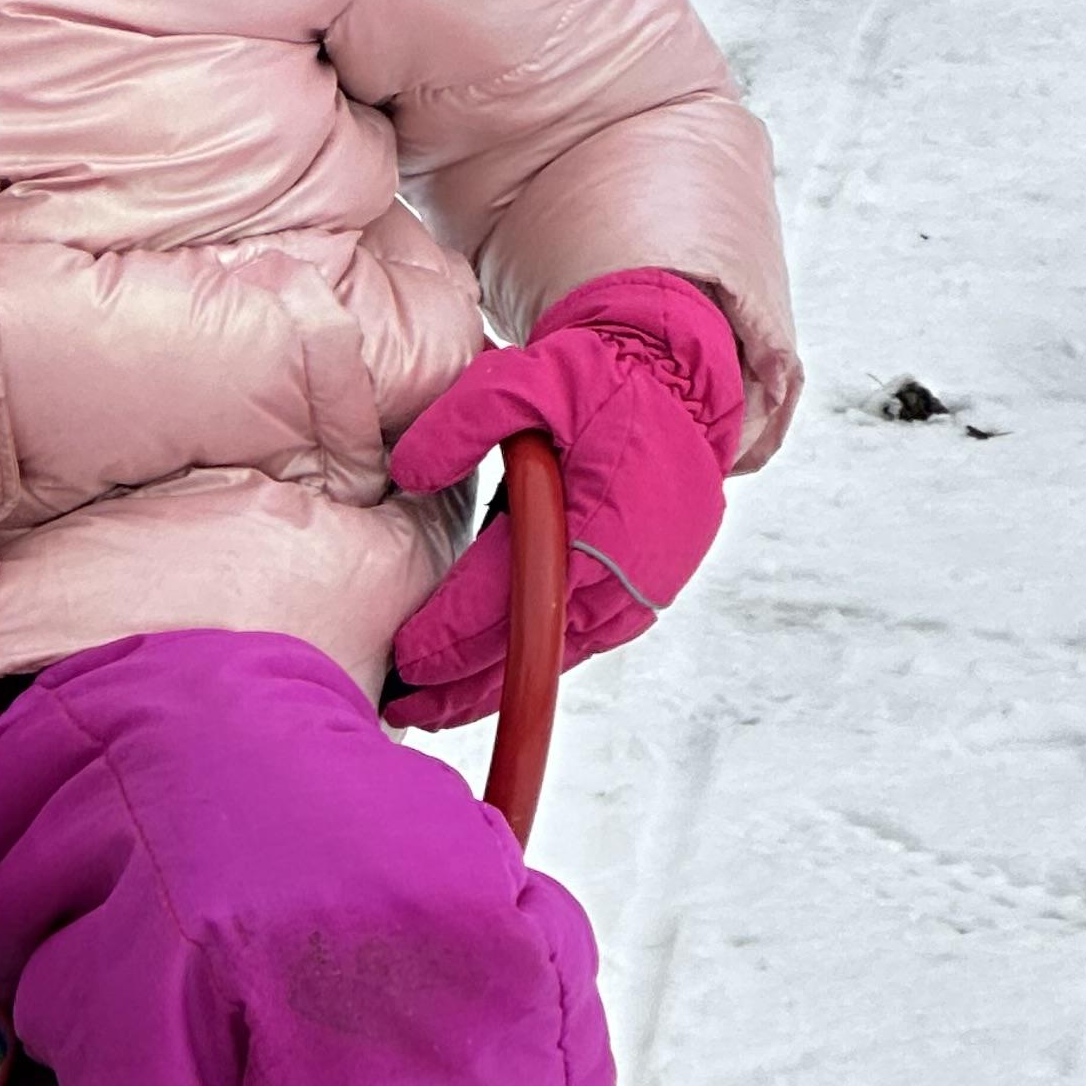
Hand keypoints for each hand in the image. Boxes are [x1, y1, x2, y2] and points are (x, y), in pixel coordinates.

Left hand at [386, 270, 743, 729]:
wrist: (681, 380)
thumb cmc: (603, 377)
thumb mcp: (526, 375)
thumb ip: (462, 420)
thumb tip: (408, 473)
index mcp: (600, 517)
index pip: (508, 593)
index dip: (453, 633)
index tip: (404, 659)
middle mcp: (629, 567)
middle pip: (533, 644)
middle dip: (463, 683)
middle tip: (405, 710)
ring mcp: (645, 587)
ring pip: (560, 654)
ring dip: (499, 685)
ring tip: (437, 708)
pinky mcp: (649, 593)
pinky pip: (584, 641)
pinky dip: (538, 660)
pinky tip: (493, 677)